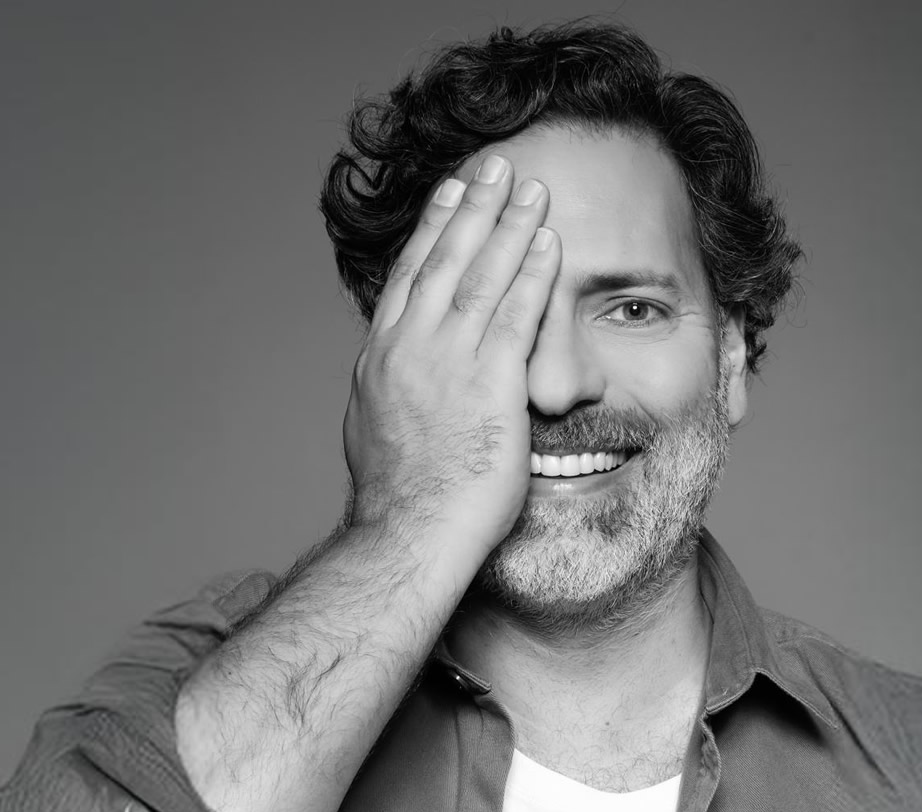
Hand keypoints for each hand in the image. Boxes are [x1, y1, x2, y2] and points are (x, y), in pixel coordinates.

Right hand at [341, 152, 558, 563]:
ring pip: (482, 275)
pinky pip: (517, 314)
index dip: (433, 229)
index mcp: (380, 359)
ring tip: (532, 188)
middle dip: (473, 207)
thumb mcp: (373, 429)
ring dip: (509, 225)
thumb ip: (388, 392)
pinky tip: (549, 243)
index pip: (410, 276)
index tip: (450, 193)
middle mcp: (410, 349)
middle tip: (494, 165)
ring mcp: (448, 363)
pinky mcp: (490, 384)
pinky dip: (533, 273)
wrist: (407, 535)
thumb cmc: (397, 501)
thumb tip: (390, 383)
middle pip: (445, 260)